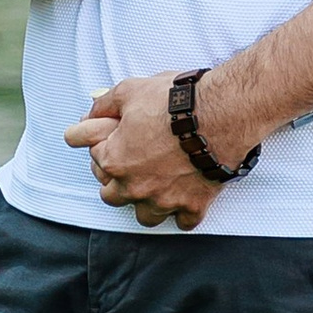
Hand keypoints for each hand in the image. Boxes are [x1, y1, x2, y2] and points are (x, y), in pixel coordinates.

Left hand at [64, 75, 218, 229]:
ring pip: (145, 216)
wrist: (219, 114)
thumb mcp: (129, 91)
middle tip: (129, 165)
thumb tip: (93, 110)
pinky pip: (183, 221)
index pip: (94, 159)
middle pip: (111, 196)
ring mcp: (164, 199)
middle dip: (117, 181)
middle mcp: (134, 186)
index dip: (104, 144)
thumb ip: (104, 104)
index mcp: (114, 160)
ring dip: (146, 203)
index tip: (114, 138)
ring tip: (154, 187)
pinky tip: (184, 198)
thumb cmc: (176, 103)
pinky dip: (183, 212)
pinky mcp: (193, 205)